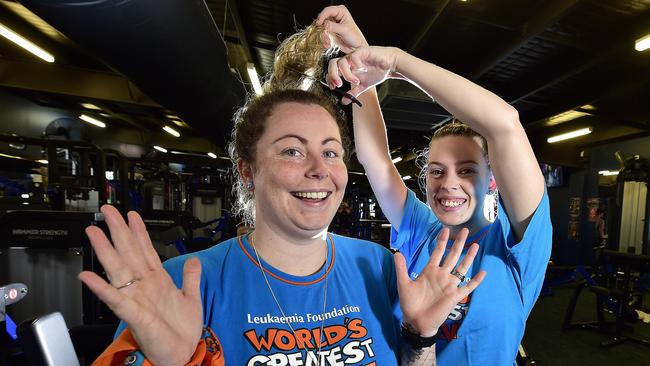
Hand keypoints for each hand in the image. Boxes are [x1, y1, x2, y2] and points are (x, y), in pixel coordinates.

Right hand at [78, 205, 202, 365]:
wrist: (182, 355)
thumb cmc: (181, 331)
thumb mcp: (191, 298)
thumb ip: (191, 277)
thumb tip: (194, 260)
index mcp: (157, 281)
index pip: (145, 250)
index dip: (138, 231)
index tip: (132, 215)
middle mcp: (144, 286)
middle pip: (128, 253)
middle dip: (118, 231)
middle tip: (108, 212)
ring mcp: (137, 299)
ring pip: (118, 269)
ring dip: (106, 251)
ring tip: (94, 233)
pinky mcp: (134, 315)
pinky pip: (115, 299)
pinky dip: (102, 288)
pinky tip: (89, 277)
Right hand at [315, 5, 366, 51]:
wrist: (356, 47)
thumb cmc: (355, 37)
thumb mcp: (344, 30)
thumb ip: (332, 26)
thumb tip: (323, 24)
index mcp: (341, 11)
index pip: (328, 10)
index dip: (322, 17)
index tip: (319, 24)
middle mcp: (335, 16)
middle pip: (323, 19)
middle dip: (322, 28)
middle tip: (324, 35)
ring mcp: (332, 24)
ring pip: (321, 27)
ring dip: (323, 35)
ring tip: (328, 42)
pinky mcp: (330, 31)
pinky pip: (322, 34)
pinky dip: (324, 39)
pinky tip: (328, 44)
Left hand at [326, 46, 401, 101]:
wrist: (390, 65)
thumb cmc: (376, 72)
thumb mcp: (363, 85)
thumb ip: (353, 92)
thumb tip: (344, 101)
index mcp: (346, 68)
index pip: (332, 71)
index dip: (330, 79)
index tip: (334, 88)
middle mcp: (348, 61)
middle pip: (332, 64)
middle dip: (333, 75)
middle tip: (339, 85)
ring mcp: (354, 55)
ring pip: (342, 61)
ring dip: (347, 74)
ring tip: (356, 81)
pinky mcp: (362, 51)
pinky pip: (354, 56)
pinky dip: (356, 64)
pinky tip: (363, 70)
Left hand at [395, 228, 485, 336]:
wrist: (416, 321)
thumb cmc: (410, 303)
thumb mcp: (403, 283)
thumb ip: (401, 268)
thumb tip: (397, 253)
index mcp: (430, 271)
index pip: (437, 252)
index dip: (441, 241)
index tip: (445, 229)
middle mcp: (441, 275)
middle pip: (452, 256)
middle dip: (458, 243)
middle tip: (465, 230)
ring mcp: (449, 285)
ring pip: (461, 268)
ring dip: (468, 257)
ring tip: (475, 245)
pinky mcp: (454, 296)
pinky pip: (467, 287)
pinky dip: (475, 281)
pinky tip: (482, 273)